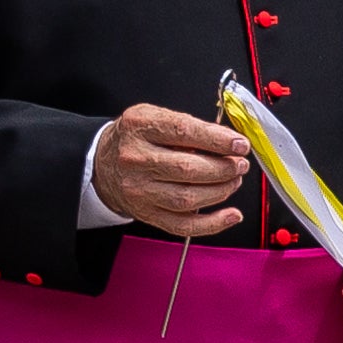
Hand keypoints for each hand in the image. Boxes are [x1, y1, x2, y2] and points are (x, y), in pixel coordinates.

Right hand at [90, 102, 252, 239]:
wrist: (103, 163)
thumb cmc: (136, 138)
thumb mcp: (155, 116)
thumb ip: (190, 126)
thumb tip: (229, 142)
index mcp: (140, 127)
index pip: (184, 132)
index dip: (217, 140)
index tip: (240, 144)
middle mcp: (136, 159)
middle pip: (187, 169)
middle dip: (223, 168)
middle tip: (239, 164)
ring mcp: (140, 190)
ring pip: (188, 198)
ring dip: (221, 191)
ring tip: (234, 180)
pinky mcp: (146, 213)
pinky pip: (183, 225)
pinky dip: (213, 223)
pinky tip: (231, 215)